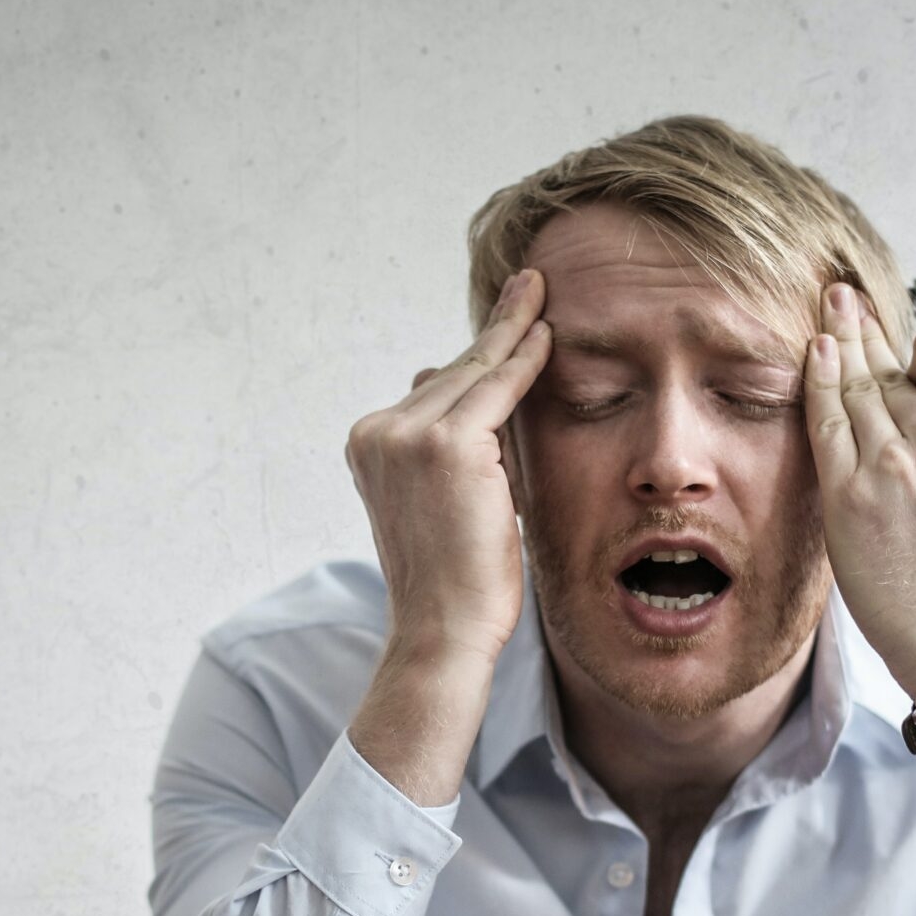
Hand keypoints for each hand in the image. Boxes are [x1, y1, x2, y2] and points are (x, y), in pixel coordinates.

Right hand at [345, 269, 550, 669]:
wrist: (443, 630)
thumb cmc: (454, 581)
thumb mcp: (443, 502)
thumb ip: (452, 448)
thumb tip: (460, 391)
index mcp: (370, 446)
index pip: (433, 390)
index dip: (473, 357)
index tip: (502, 319)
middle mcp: (378, 432)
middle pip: (451, 374)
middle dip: (493, 334)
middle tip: (527, 286)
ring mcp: (406, 436)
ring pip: (473, 376)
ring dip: (511, 333)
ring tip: (537, 292)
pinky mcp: (446, 445)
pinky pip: (496, 390)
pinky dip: (524, 361)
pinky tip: (545, 334)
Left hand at [802, 282, 915, 705]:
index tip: (904, 345)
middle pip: (891, 366)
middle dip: (864, 327)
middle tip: (843, 296)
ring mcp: (890, 463)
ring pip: (855, 385)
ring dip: (837, 342)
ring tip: (826, 311)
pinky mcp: (849, 495)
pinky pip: (826, 421)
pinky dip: (817, 381)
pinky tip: (812, 353)